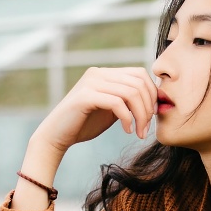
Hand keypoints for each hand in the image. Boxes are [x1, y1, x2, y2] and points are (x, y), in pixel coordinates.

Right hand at [32, 66, 158, 152]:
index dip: (152, 94)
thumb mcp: (112, 110)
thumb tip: (153, 98)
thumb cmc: (84, 124)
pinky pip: (117, 103)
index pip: (140, 74)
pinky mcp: (85, 96)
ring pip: (131, 92)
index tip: (152, 116)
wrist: (57, 136)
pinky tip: (127, 131)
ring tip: (139, 132)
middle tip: (146, 128)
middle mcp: (98, 73)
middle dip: (148, 107)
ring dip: (140, 116)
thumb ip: (127, 100)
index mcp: (105, 74)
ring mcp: (91, 83)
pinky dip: (127, 118)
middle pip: (138, 82)